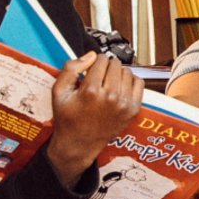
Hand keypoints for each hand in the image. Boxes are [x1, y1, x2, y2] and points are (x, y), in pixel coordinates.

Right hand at [47, 53, 141, 183]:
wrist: (79, 143)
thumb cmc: (68, 119)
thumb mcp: (59, 92)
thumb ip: (71, 69)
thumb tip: (91, 55)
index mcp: (91, 91)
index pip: (101, 60)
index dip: (94, 61)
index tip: (91, 68)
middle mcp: (110, 97)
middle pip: (115, 64)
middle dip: (106, 66)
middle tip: (99, 75)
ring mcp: (124, 104)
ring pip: (127, 72)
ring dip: (118, 73)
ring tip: (108, 81)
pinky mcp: (133, 109)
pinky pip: (139, 83)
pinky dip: (131, 80)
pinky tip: (120, 86)